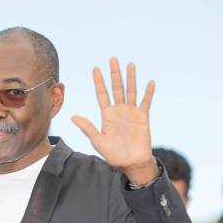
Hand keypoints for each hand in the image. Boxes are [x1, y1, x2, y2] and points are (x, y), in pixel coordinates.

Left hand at [72, 57, 157, 184]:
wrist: (130, 163)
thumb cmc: (113, 154)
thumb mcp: (98, 140)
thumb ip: (87, 127)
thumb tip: (72, 116)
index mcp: (107, 115)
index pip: (102, 94)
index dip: (99, 82)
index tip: (95, 68)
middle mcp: (119, 110)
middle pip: (116, 88)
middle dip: (114, 74)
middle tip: (113, 59)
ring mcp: (131, 113)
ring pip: (131, 91)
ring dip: (131, 78)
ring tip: (130, 64)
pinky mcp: (143, 117)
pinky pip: (146, 103)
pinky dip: (148, 93)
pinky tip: (150, 82)